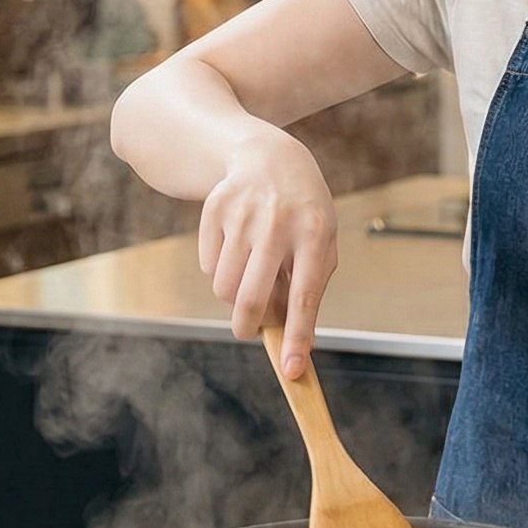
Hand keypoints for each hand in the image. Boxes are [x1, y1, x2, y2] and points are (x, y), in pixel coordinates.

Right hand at [197, 130, 336, 378]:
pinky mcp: (214, 208)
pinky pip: (207, 265)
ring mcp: (242, 214)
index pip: (304, 296)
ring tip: (249, 277)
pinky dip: (218, 270)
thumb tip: (293, 342)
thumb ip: (308, 289)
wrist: (270, 158)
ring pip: (223, 286)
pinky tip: (236, 249)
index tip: (292, 370)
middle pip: (252, 297)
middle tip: (248, 330)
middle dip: (247, 325)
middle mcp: (277, 223)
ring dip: (233, 296)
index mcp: (314, 234)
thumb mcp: (320, 244)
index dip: (297, 335)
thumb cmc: (303, 214)